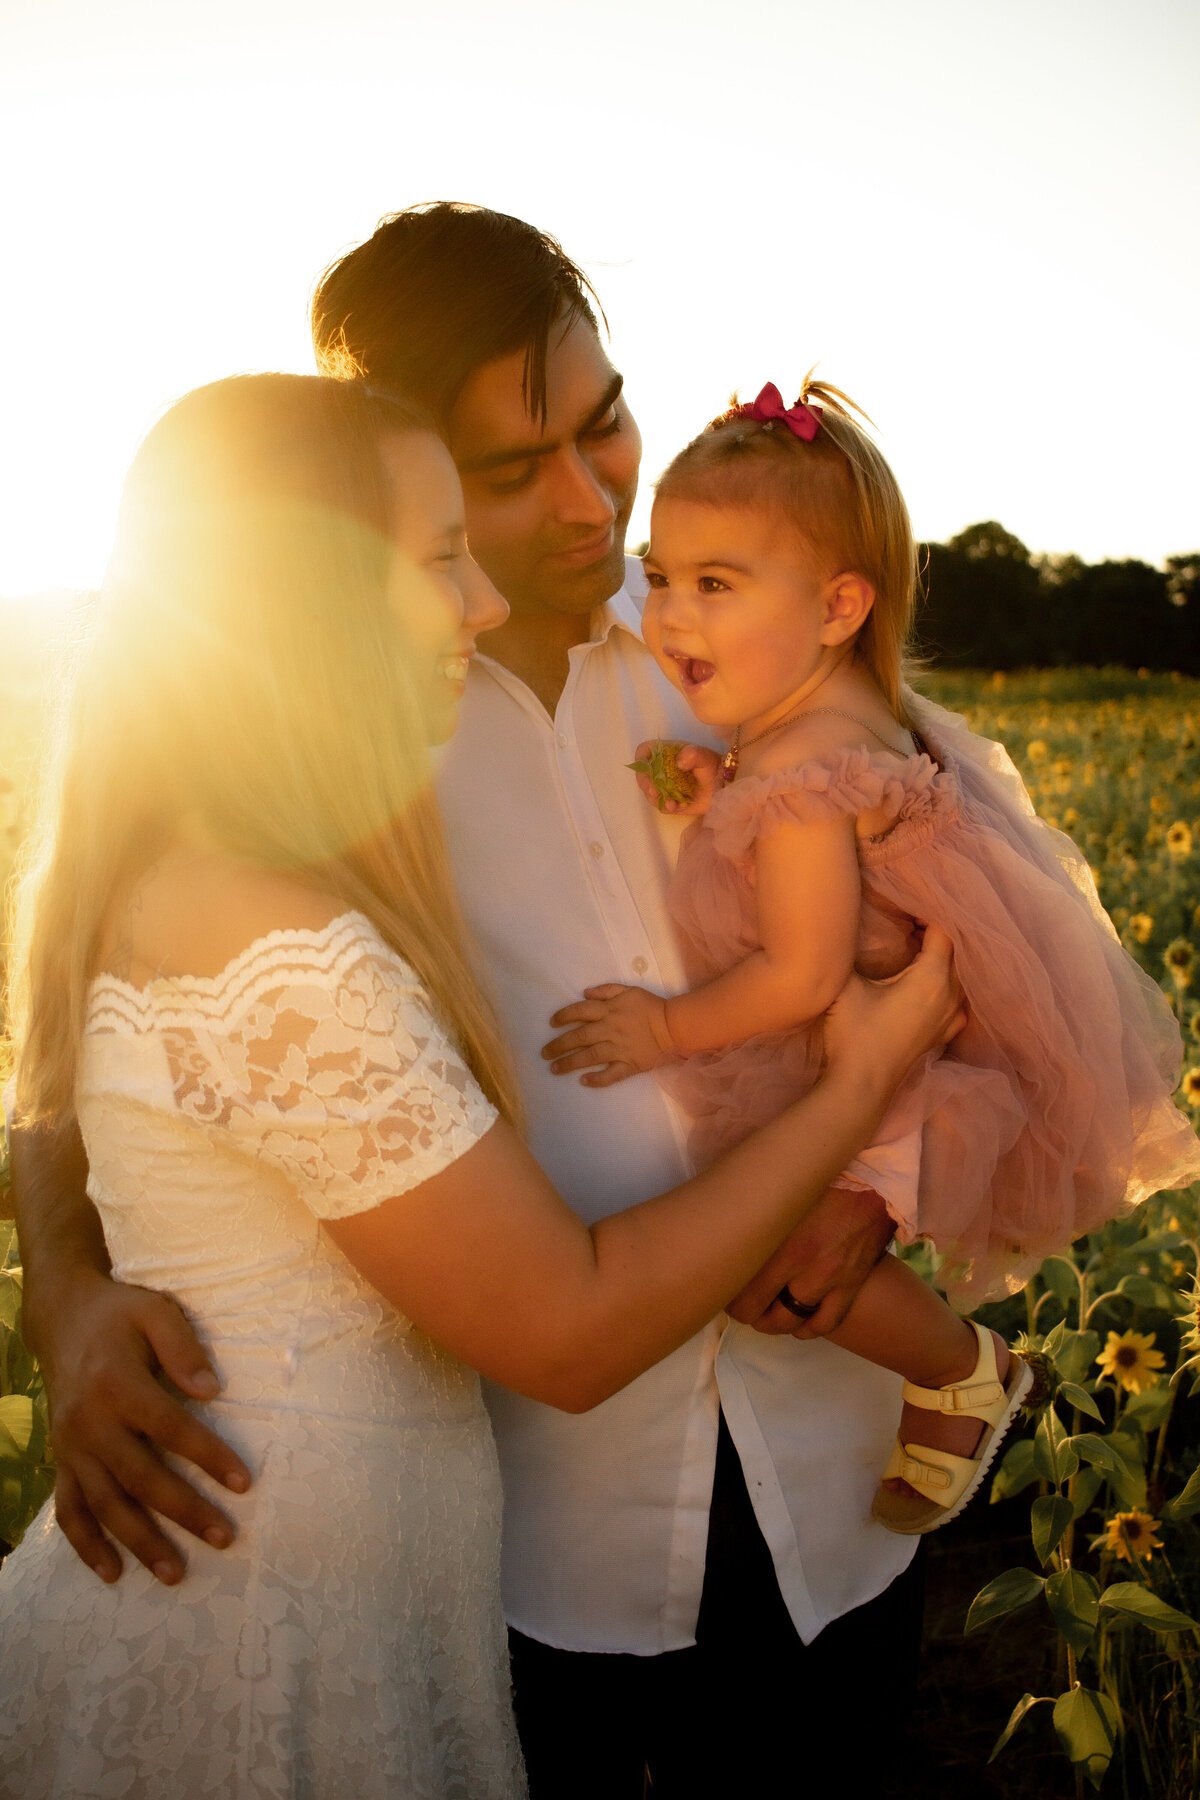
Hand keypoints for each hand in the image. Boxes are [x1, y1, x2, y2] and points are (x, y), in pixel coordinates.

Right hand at [38, 1268, 250, 1584]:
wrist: (62, 1318)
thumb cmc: (120, 1314)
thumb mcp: (155, 1311)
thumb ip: (183, 1347)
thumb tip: (212, 1391)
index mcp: (118, 1384)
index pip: (170, 1428)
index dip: (208, 1456)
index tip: (244, 1482)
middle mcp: (90, 1423)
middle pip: (140, 1477)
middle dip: (183, 1512)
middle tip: (224, 1538)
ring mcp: (71, 1447)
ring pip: (105, 1504)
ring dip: (139, 1542)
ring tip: (175, 1574)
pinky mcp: (61, 1460)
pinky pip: (69, 1510)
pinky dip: (87, 1545)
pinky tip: (113, 1573)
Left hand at [542, 985, 674, 1085]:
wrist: (674, 1026)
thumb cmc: (650, 1007)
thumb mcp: (629, 990)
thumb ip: (606, 990)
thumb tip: (584, 993)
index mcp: (609, 1010)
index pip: (580, 1011)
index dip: (563, 1016)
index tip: (552, 1023)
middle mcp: (610, 1029)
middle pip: (579, 1036)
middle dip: (559, 1045)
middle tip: (544, 1053)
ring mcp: (619, 1049)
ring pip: (590, 1056)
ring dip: (570, 1063)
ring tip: (554, 1069)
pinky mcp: (629, 1065)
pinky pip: (611, 1075)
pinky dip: (597, 1080)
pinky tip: (583, 1082)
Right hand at [630, 741, 722, 816]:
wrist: (724, 785)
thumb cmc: (712, 766)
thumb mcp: (704, 756)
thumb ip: (692, 754)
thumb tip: (679, 762)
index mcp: (665, 754)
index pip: (644, 752)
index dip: (641, 759)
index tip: (647, 769)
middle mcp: (661, 770)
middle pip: (643, 775)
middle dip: (646, 784)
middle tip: (655, 791)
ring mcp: (664, 787)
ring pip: (650, 793)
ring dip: (658, 799)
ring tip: (673, 803)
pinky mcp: (670, 801)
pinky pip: (662, 806)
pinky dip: (669, 807)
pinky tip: (682, 806)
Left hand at [727, 1184, 895, 1337]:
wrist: (876, 1176)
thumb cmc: (823, 1174)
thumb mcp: (782, 1189)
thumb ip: (753, 1210)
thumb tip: (721, 1216)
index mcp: (784, 1243)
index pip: (745, 1294)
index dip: (729, 1297)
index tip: (725, 1286)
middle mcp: (807, 1268)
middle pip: (763, 1313)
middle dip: (747, 1312)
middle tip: (740, 1301)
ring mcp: (832, 1279)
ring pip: (792, 1321)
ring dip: (774, 1322)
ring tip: (765, 1313)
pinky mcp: (853, 1283)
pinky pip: (827, 1322)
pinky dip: (808, 1327)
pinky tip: (798, 1322)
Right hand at [822, 924, 964, 1092]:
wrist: (861, 1084)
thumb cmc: (854, 1032)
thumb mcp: (846, 984)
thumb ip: (848, 950)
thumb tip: (845, 927)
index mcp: (932, 977)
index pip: (944, 931)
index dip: (928, 913)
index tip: (908, 906)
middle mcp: (951, 994)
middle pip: (956, 951)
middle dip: (937, 933)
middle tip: (911, 922)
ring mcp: (952, 1016)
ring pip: (959, 975)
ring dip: (944, 959)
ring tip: (918, 948)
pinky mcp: (946, 1033)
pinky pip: (957, 998)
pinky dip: (948, 984)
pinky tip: (929, 983)